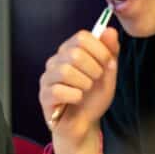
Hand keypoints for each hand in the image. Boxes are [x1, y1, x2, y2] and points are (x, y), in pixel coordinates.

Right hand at [39, 27, 119, 148]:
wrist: (85, 123)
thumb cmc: (93, 97)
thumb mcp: (108, 73)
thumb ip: (110, 52)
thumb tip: (109, 30)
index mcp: (70, 51)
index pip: (82, 37)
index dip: (100, 49)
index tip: (107, 64)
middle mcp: (55, 61)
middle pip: (74, 54)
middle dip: (94, 69)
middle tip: (96, 80)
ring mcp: (47, 78)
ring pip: (65, 71)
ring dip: (84, 83)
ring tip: (86, 90)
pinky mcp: (44, 95)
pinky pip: (58, 90)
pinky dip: (75, 96)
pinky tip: (77, 99)